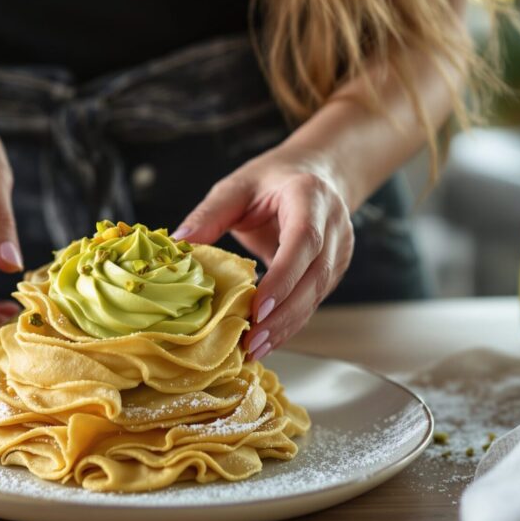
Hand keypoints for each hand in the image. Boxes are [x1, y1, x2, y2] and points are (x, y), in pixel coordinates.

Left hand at [172, 146, 354, 360]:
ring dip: (287, 325)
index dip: (283, 277)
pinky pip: (314, 300)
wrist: (317, 172)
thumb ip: (210, 213)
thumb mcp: (237, 187)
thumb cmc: (272, 179)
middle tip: (251, 340)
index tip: (258, 306)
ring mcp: (340, 250)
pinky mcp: (335, 270)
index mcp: (309, 197)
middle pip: (314, 276)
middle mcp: (333, 225)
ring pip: (317, 295)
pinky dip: (290, 322)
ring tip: (255, 348)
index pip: (303, 241)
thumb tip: (180, 242)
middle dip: (283, 313)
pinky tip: (267, 339)